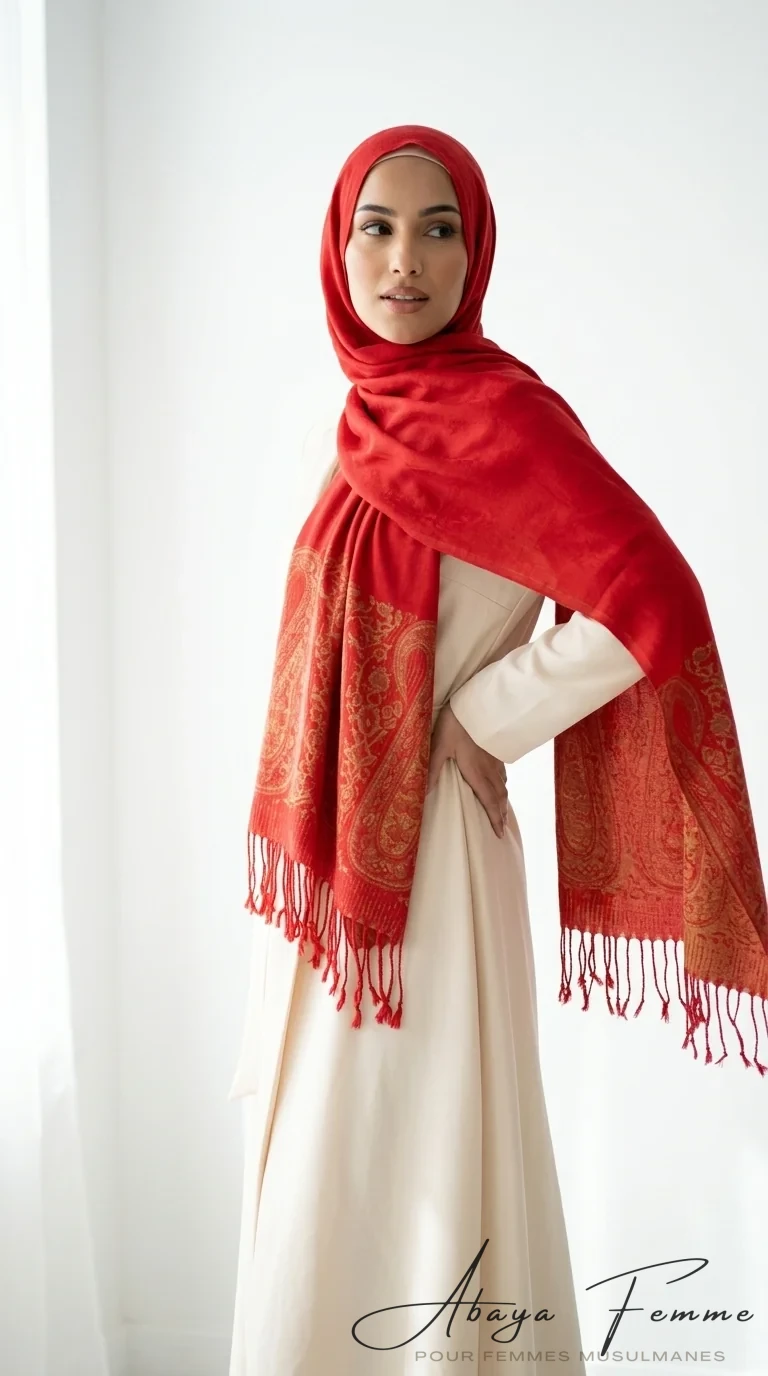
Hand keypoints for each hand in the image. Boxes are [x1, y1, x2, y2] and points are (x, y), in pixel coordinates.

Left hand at [426, 701, 508, 837]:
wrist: (477, 703)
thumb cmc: (456, 724)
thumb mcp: (439, 747)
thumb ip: (432, 770)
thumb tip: (424, 794)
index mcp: (476, 772)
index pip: (489, 801)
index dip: (495, 818)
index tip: (499, 834)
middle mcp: (489, 769)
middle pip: (500, 796)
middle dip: (502, 814)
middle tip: (503, 829)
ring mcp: (495, 759)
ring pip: (503, 785)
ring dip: (504, 801)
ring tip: (503, 810)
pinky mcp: (496, 749)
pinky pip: (502, 772)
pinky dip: (503, 783)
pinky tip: (500, 782)